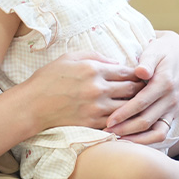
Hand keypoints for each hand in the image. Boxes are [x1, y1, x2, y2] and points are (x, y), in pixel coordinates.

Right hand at [23, 51, 144, 132]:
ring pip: (126, 107)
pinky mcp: (91, 122)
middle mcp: (98, 88)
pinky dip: (122, 119)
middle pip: (131, 89)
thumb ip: (95, 56)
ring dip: (134, 105)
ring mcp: (96, 107)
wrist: (32, 105)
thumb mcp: (70, 57)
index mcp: (94, 69)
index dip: (137, 73)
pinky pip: (115, 121)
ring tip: (139, 104)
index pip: (126, 71)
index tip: (142, 75)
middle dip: (140, 89)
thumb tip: (116, 63)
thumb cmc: (49, 78)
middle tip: (146, 89)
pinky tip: (126, 117)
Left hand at [104, 30, 178, 144]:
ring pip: (155, 131)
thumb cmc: (160, 52)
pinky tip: (129, 140)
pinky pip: (160, 133)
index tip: (109, 120)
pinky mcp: (171, 114)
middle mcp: (170, 98)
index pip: (142, 102)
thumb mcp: (154, 51)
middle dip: (126, 129)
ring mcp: (172, 108)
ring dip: (136, 138)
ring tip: (116, 139)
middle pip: (147, 120)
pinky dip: (146, 140)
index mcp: (165, 83)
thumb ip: (147, 62)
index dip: (125, 113)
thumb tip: (141, 71)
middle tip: (106, 131)